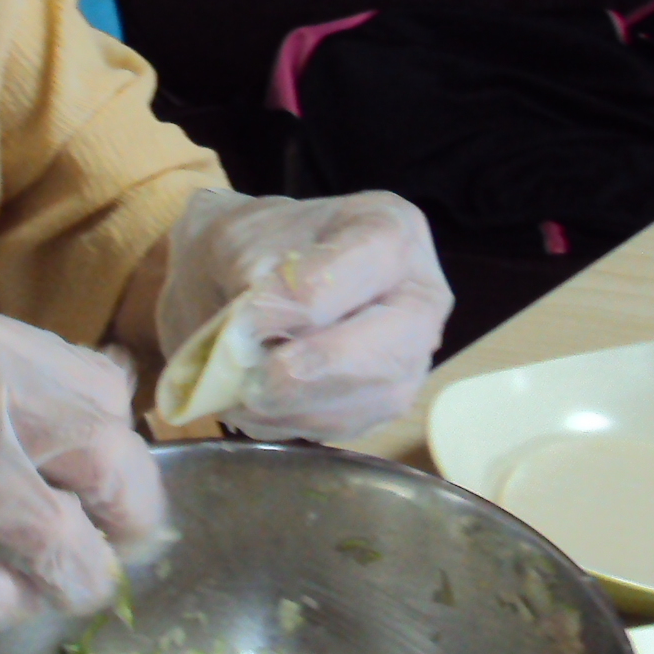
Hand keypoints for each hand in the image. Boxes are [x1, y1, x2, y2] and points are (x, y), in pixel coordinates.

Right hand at [0, 306, 165, 629]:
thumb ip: (18, 382)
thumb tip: (119, 405)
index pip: (106, 393)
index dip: (123, 450)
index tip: (111, 490)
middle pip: (108, 460)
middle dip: (128, 519)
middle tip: (110, 549)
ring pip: (60, 540)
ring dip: (76, 580)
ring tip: (59, 590)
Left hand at [156, 188, 452, 442]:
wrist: (234, 281)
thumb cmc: (246, 249)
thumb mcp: (234, 237)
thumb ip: (250, 271)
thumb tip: (259, 326)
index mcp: (389, 229)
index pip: (368, 263)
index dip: (306, 299)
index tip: (245, 320)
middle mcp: (418, 293)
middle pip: (395, 341)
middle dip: (318, 366)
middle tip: (254, 379)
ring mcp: (411, 352)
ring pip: (379, 394)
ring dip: (300, 404)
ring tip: (241, 393)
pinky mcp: (386, 398)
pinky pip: (354, 424)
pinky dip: (297, 422)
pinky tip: (257, 407)